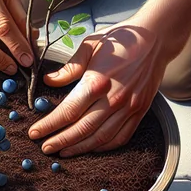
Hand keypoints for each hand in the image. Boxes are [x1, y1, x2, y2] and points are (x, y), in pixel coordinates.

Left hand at [29, 21, 173, 156]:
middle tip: (45, 148)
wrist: (155, 38)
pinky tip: (91, 147)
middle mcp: (113, 99)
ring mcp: (129, 107)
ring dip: (80, 148)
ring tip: (63, 152)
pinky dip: (104, 146)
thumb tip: (49, 81)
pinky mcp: (139, 111)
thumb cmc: (122, 38)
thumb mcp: (90, 45)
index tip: (35, 133)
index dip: (49, 125)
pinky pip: (121, 137)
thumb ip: (69, 67)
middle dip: (60, 141)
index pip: (67, 111)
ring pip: (100, 138)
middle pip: (81, 129)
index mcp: (97, 81)